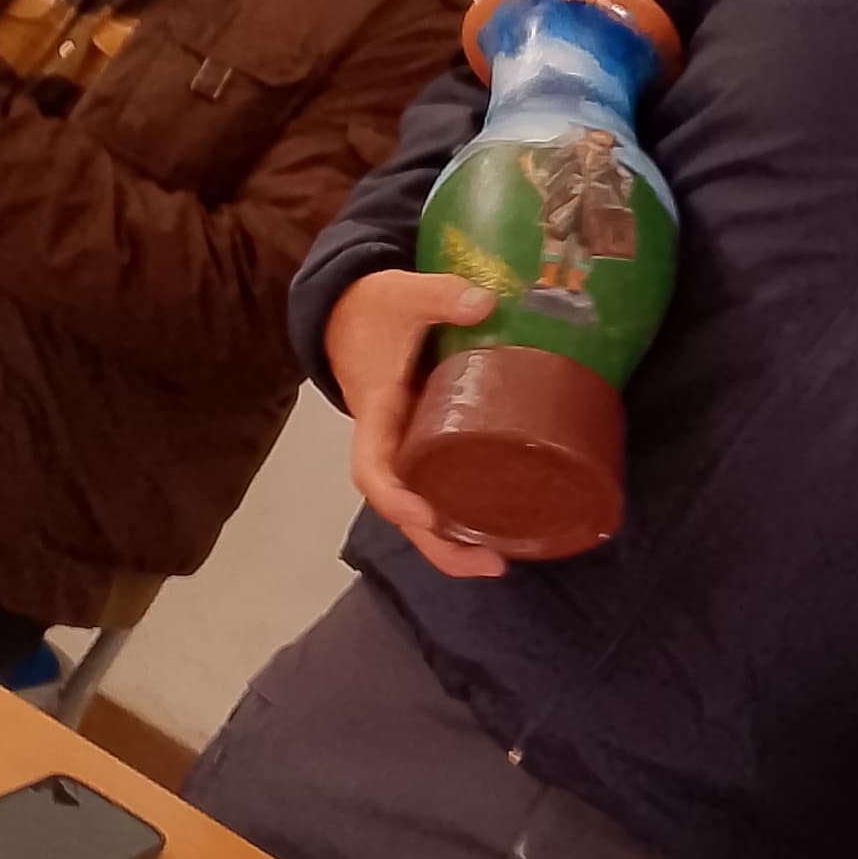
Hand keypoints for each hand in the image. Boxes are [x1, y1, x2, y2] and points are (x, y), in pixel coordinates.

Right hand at [324, 267, 509, 580]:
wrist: (354, 311)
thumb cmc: (374, 309)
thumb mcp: (401, 294)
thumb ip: (438, 295)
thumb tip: (484, 303)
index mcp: (377, 412)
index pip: (371, 469)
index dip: (395, 498)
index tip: (426, 517)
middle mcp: (390, 442)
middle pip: (402, 509)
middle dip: (438, 544)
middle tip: (491, 564)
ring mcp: (410, 447)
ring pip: (424, 507)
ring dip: (455, 540)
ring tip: (501, 560)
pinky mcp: (432, 442)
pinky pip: (445, 485)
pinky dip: (466, 511)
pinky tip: (503, 524)